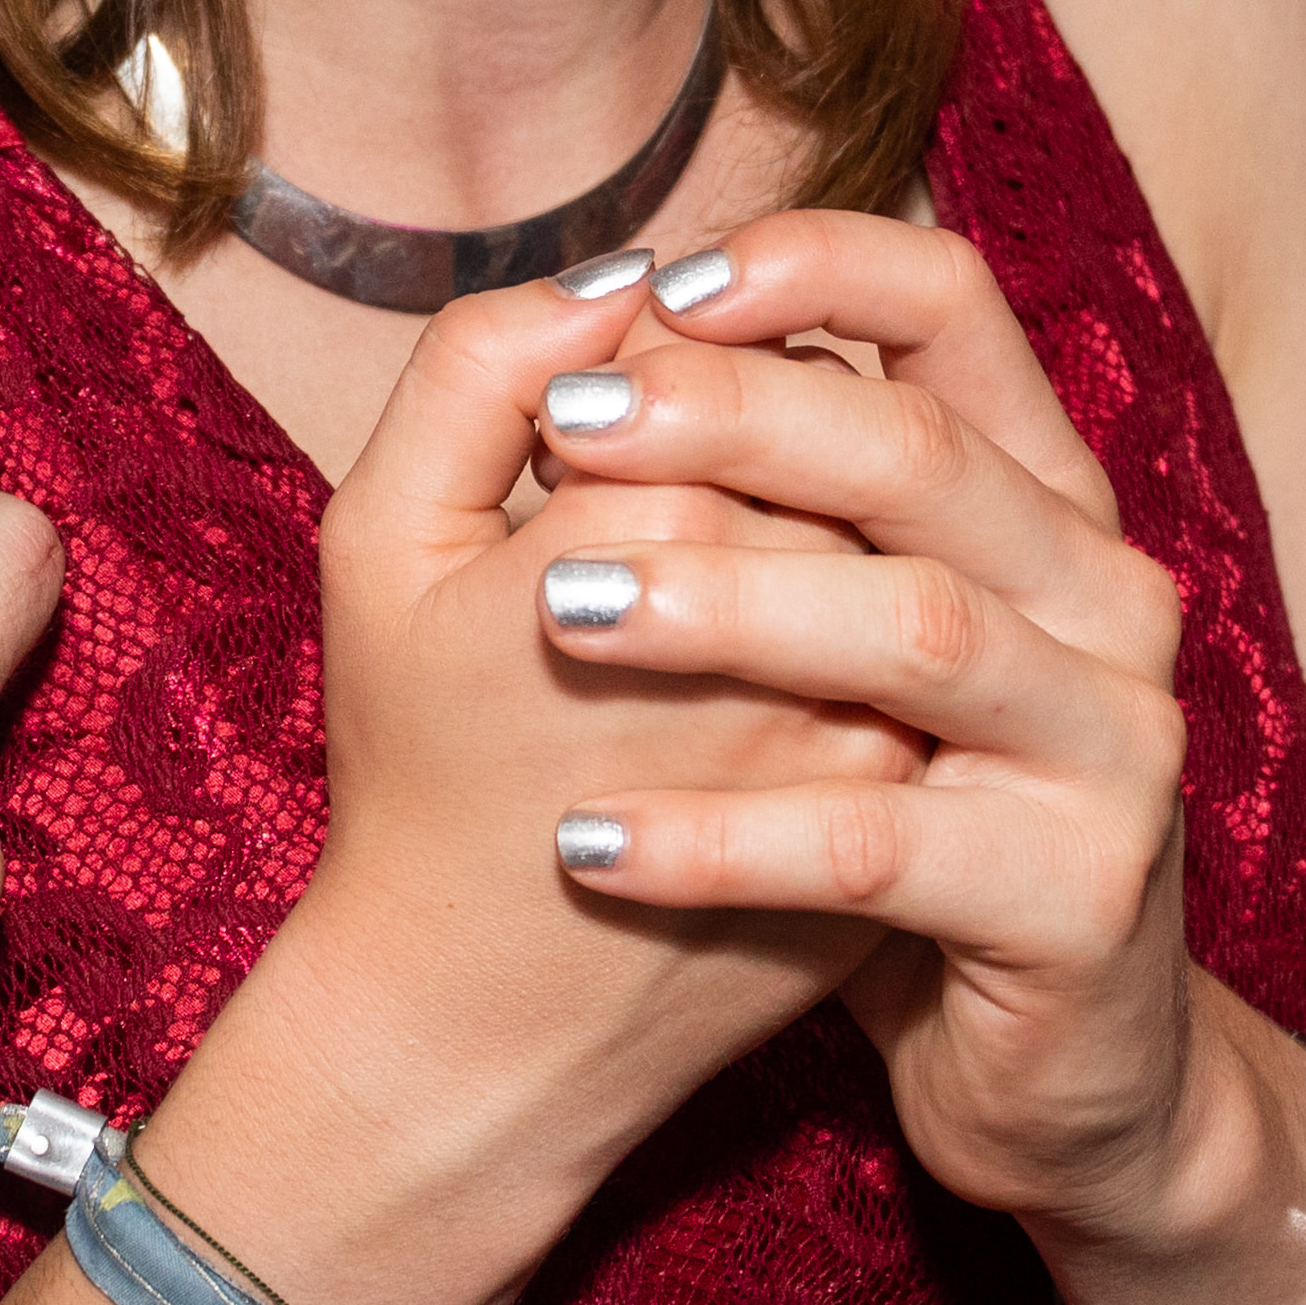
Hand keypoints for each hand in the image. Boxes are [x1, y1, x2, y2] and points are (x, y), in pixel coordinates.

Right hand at [26, 263, 916, 1304]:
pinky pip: (922, 654)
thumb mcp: (383, 546)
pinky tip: (772, 662)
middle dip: (755, 435)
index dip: (662, 360)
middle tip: (646, 494)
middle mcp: (789, 641)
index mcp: (645, 547)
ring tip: (710, 574)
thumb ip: (478, 366)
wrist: (483, 1031)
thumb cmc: (416, 766)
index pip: (727, 355)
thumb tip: (629, 273)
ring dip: (821, 527)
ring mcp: (866, 737)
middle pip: (838, 435)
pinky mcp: (907, 806)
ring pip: (899, 541)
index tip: (585, 427)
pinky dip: (858, 628)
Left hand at [513, 211, 1305, 1304]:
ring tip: (553, 615)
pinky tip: (593, 845)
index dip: (815, 264)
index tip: (654, 292)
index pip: (955, 304)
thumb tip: (611, 316)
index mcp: (1036, 491)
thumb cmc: (878, 813)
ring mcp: (1113, 740)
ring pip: (917, 629)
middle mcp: (1102, 589)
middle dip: (736, 419)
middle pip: (924, 452)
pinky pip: (883, 843)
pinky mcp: (1080, 894)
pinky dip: (729, 838)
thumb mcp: (814, 635)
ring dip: (726, 607)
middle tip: (566, 431)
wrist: (1030, 1071)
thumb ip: (744, 476)